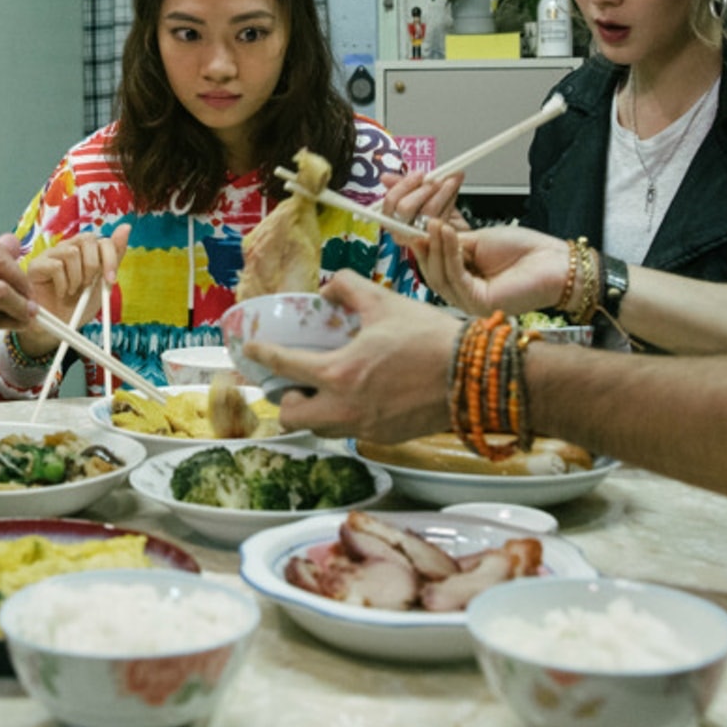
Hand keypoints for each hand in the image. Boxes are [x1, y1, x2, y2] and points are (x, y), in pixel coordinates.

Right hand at [17, 225, 131, 356]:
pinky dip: (63, 284)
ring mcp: (52, 254)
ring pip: (72, 252)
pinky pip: (55, 266)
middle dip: (93, 266)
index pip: (103, 240)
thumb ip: (113, 258)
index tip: (111, 281)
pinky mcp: (37, 265)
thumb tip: (126, 227)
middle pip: (87, 238)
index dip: (110, 259)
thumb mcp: (102, 284)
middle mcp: (69, 247)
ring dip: (76, 277)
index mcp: (87, 251)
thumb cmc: (79, 305)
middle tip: (88, 285)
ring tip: (72, 291)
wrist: (60, 327)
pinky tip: (61, 293)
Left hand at [247, 271, 462, 441]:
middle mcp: (346, 408)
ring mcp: (365, 428)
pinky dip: (345, 416)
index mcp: (339, 373)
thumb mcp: (385, 303)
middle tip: (294, 380)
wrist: (475, 376)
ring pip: (320, 428)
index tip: (251, 350)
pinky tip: (359, 396)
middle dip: (285, 399)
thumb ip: (349, 288)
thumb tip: (330, 288)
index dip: (262, 356)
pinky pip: (350, 431)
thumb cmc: (430, 338)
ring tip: (324, 389)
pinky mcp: (385, 437)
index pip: (284, 367)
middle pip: (291, 417)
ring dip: (314, 411)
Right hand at [379, 170, 463, 232]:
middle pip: (405, 208)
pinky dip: (450, 201)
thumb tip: (385, 177)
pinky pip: (443, 218)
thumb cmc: (432, 210)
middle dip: (423, 190)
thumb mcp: (417, 193)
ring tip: (451, 180)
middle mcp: (400, 231)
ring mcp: (418, 237)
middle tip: (436, 179)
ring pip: (428, 212)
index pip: (391, 201)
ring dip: (442, 192)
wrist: (453, 230)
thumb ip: (404, 184)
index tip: (420, 174)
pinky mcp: (435, 241)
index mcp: (391, 218)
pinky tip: (455, 191)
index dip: (404, 185)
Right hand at [414, 222, 571, 318]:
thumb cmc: (524, 251)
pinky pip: (456, 278)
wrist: (553, 262)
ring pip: (440, 277)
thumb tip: (425, 235)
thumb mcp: (478, 241)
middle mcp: (463, 294)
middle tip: (425, 222)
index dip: (422, 247)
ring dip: (437, 247)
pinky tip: (448, 234)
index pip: (433, 266)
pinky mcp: (478, 303)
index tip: (415, 226)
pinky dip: (449, 254)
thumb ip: (452, 243)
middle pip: (432, 274)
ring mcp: (469, 302)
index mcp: (463, 280)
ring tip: (436, 224)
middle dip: (426, 246)